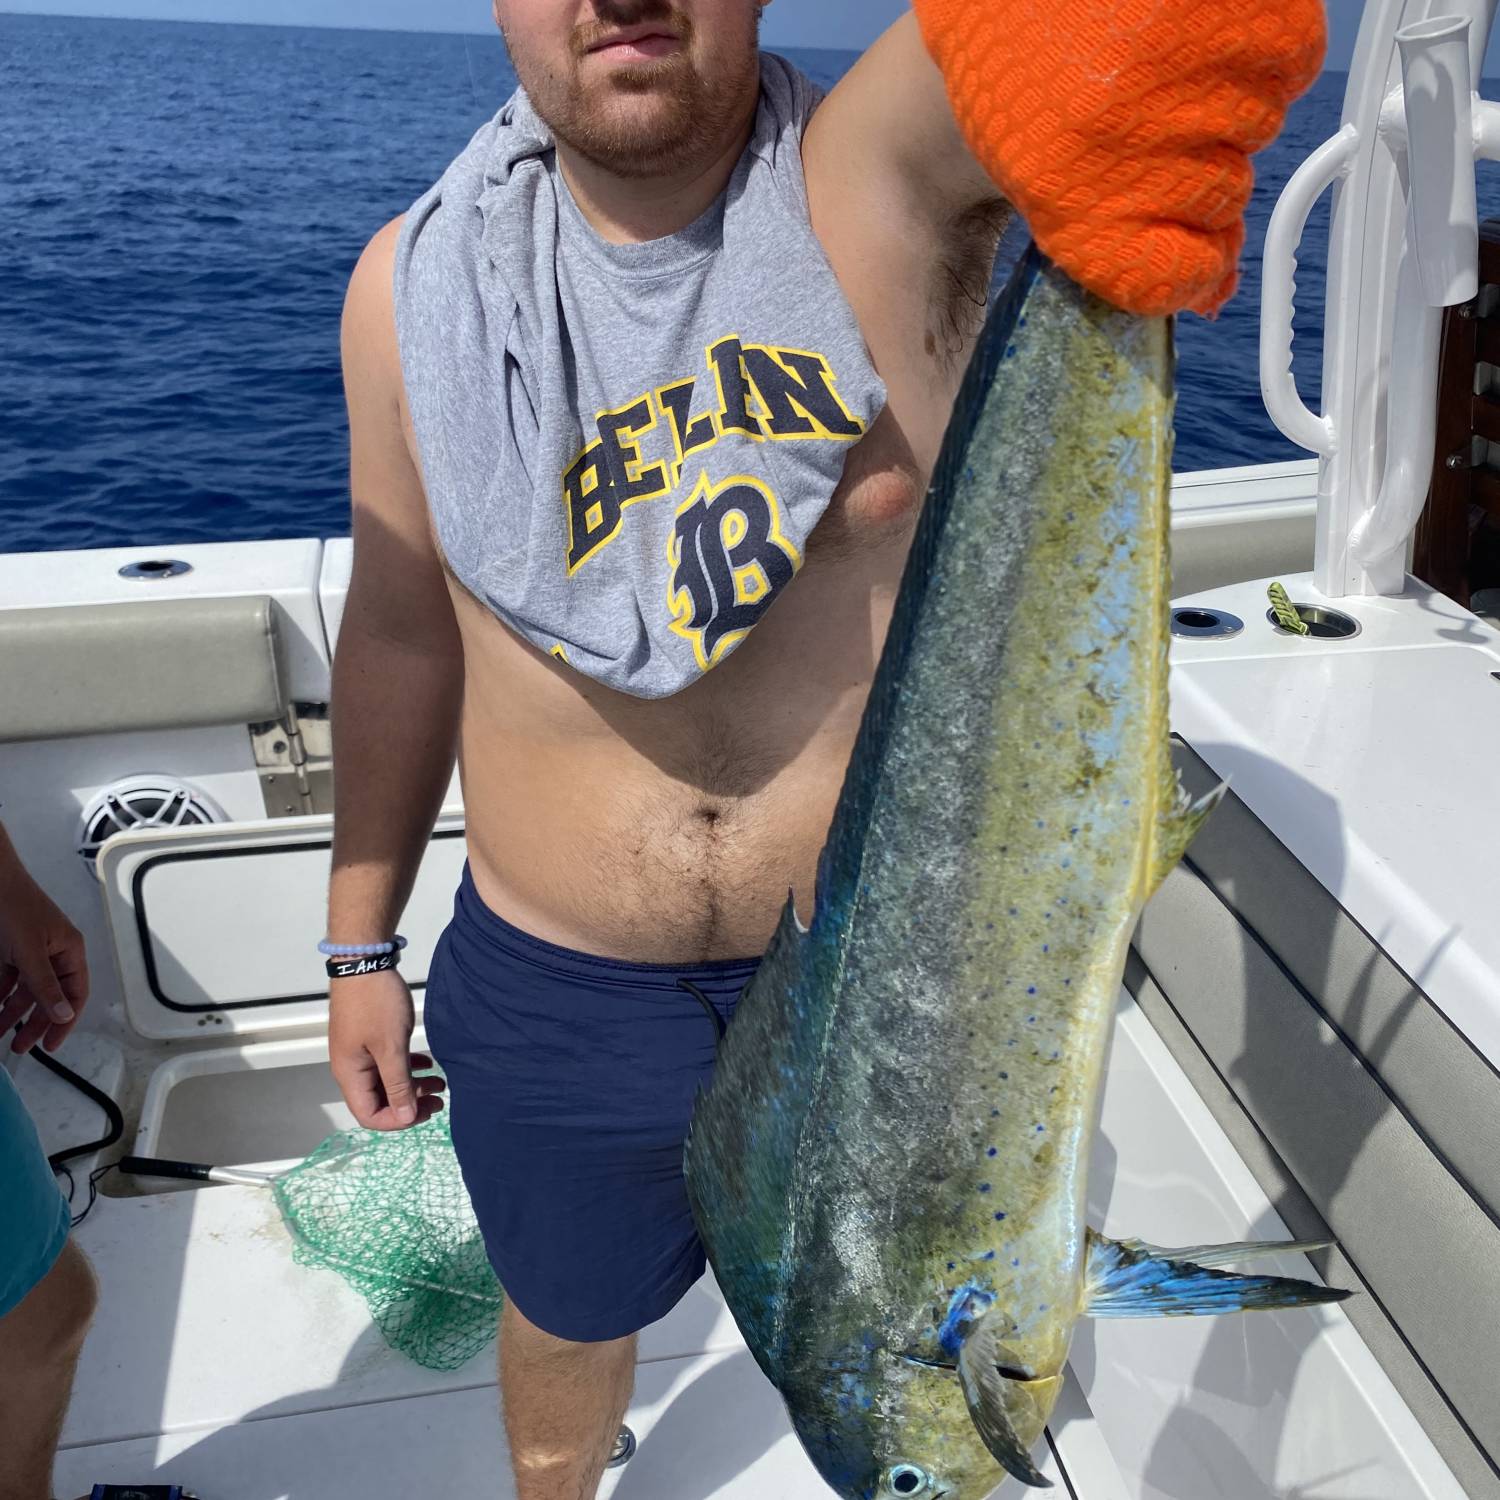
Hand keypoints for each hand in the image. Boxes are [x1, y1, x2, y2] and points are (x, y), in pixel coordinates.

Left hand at [0, 852, 88, 1054]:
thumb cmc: (14, 908)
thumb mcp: (30, 952)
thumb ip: (45, 986)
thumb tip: (64, 1015)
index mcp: (69, 951)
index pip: (76, 993)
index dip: (65, 1021)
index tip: (50, 1045)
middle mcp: (53, 954)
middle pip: (49, 997)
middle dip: (34, 1023)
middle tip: (20, 1047)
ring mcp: (30, 952)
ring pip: (24, 991)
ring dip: (10, 1013)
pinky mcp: (9, 951)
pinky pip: (6, 980)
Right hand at [328, 967, 445, 1130]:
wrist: (364, 962)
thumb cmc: (375, 1002)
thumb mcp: (391, 1047)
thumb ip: (398, 1083)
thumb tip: (405, 1117)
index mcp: (350, 1074)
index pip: (369, 1115)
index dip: (397, 1120)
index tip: (426, 1112)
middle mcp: (352, 1068)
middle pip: (379, 1100)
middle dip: (410, 1104)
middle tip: (440, 1099)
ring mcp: (360, 1051)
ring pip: (387, 1081)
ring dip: (412, 1085)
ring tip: (440, 1082)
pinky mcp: (370, 1037)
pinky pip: (388, 1063)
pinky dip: (408, 1067)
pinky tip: (427, 1062)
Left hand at [913, 0, 1325, 315]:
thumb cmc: (1018, 54)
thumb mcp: (1037, 165)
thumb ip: (1121, 236)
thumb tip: (1215, 292)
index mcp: (1068, 199)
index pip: (1173, 278)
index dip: (1191, 269)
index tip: (1182, 245)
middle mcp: (1137, 148)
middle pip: (1225, 199)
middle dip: (1198, 164)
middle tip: (1148, 111)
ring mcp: (1195, 80)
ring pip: (1260, 131)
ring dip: (1228, 104)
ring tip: (1167, 60)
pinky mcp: (1248, 14)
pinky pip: (1295, 63)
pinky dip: (1265, 53)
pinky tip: (1206, 32)